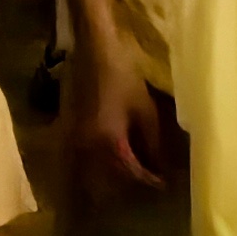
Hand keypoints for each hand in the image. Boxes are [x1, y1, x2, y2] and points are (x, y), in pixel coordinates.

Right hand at [66, 36, 171, 192]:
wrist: (94, 51)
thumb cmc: (124, 76)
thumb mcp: (146, 110)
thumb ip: (153, 144)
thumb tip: (161, 169)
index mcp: (109, 142)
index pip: (131, 172)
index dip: (149, 180)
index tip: (164, 183)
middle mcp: (89, 146)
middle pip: (110, 178)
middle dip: (131, 183)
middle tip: (149, 180)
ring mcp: (76, 140)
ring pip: (95, 170)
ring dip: (113, 177)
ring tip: (131, 175)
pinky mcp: (72, 131)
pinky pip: (86, 158)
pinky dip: (100, 164)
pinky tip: (112, 161)